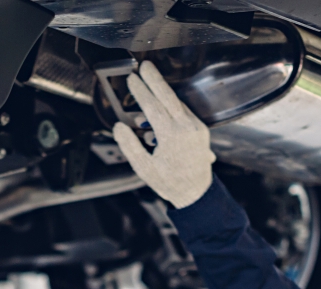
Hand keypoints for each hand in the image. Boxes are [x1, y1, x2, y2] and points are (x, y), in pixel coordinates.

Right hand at [112, 61, 215, 208]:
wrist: (196, 192)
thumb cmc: (169, 182)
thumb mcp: (144, 168)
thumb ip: (130, 146)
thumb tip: (119, 127)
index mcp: (171, 136)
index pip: (152, 106)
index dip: (140, 91)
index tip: (131, 79)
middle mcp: (186, 128)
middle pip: (168, 96)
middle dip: (154, 79)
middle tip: (144, 65)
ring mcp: (196, 127)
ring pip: (177, 102)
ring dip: (163, 90)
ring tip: (149, 80)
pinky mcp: (201, 130)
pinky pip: (184, 111)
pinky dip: (172, 104)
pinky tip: (161, 104)